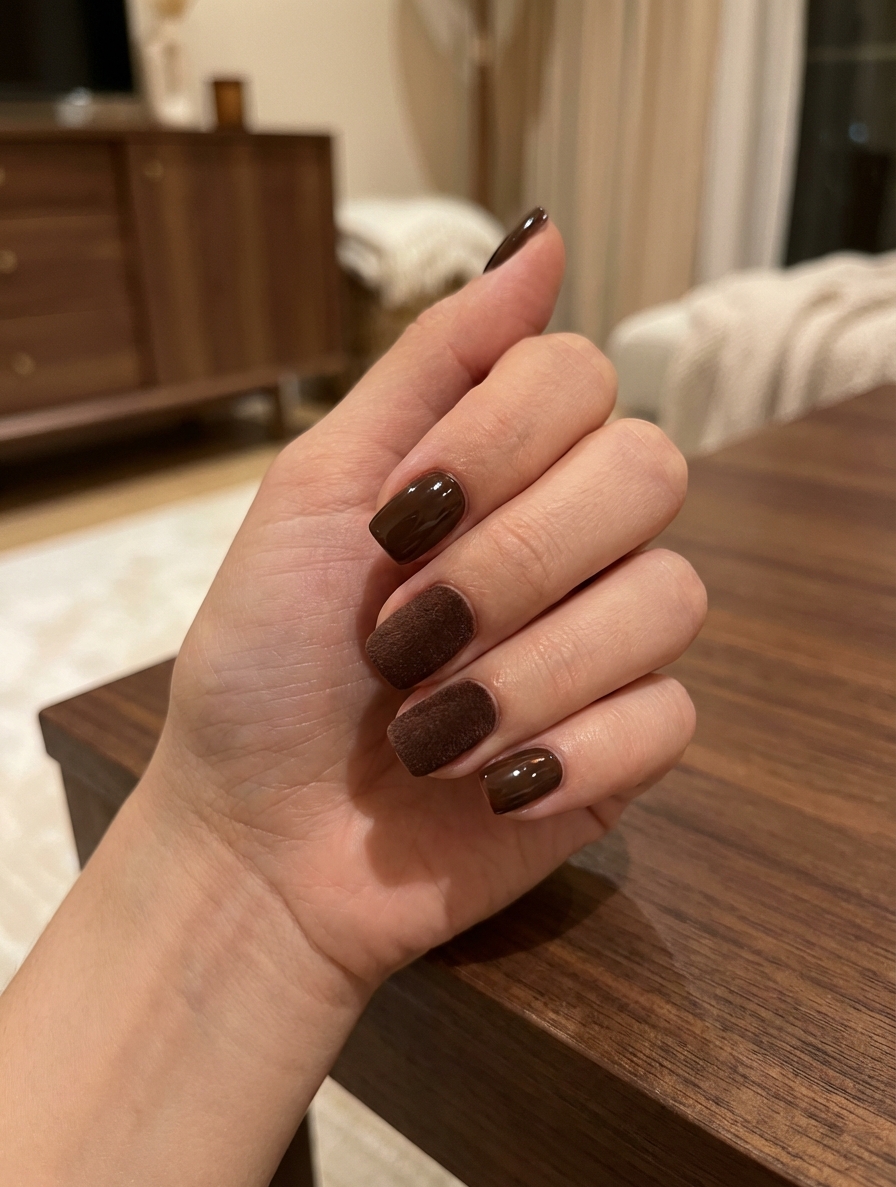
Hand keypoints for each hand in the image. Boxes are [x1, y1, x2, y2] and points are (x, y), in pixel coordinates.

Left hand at [148, 220, 705, 989]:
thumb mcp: (316, 491)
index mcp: (498, 466)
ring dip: (526, 671)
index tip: (393, 522)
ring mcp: (606, 643)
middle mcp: (571, 539)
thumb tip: (541, 234)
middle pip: (649, 471)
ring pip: (669, 598)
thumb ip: (430, 364)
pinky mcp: (627, 747)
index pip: (580, 375)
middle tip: (403, 635)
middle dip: (509, 563)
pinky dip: (568, 753)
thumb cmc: (265, 664)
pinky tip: (490, 784)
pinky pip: (669, 718)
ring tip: (427, 730)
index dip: (498, 442)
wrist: (259, 842)